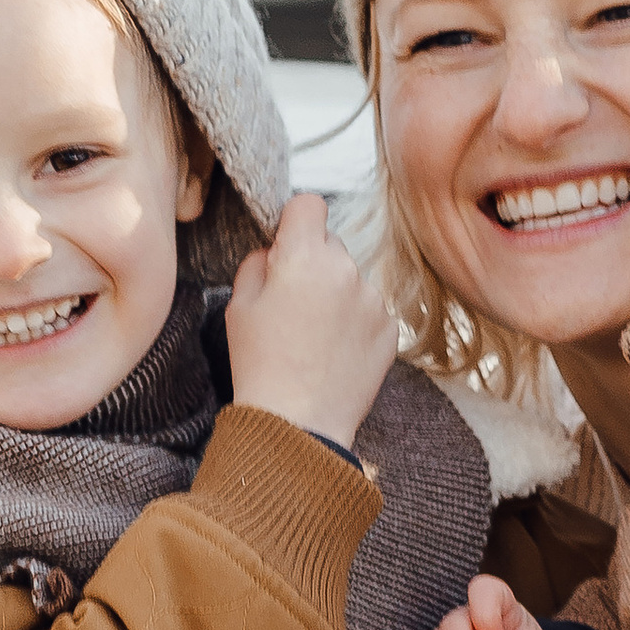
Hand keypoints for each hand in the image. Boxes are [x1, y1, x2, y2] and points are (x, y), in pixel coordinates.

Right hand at [223, 196, 398, 450]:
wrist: (298, 425)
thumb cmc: (260, 366)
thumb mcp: (238, 307)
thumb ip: (257, 263)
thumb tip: (276, 250)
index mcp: (305, 258)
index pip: (309, 204)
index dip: (295, 222)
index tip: (288, 244)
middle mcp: (347, 270)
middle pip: (331, 244)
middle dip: (314, 264)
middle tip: (294, 305)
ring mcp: (374, 300)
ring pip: (352, 279)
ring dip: (337, 295)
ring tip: (314, 338)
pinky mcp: (390, 329)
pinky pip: (370, 310)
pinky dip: (355, 324)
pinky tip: (334, 353)